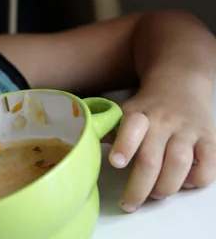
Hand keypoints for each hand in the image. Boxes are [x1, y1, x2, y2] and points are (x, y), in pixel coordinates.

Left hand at [108, 87, 215, 211]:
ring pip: (179, 164)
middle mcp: (163, 122)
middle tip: (129, 203)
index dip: (124, 147)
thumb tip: (86, 149)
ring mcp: (187, 131)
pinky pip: (208, 164)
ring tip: (155, 196)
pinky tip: (185, 184)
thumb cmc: (145, 108)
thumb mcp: (123, 112)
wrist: (179, 85)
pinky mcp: (207, 139)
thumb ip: (108, 131)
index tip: (115, 163)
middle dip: (139, 187)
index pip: (132, 128)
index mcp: (138, 114)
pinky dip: (197, 179)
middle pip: (152, 159)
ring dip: (166, 187)